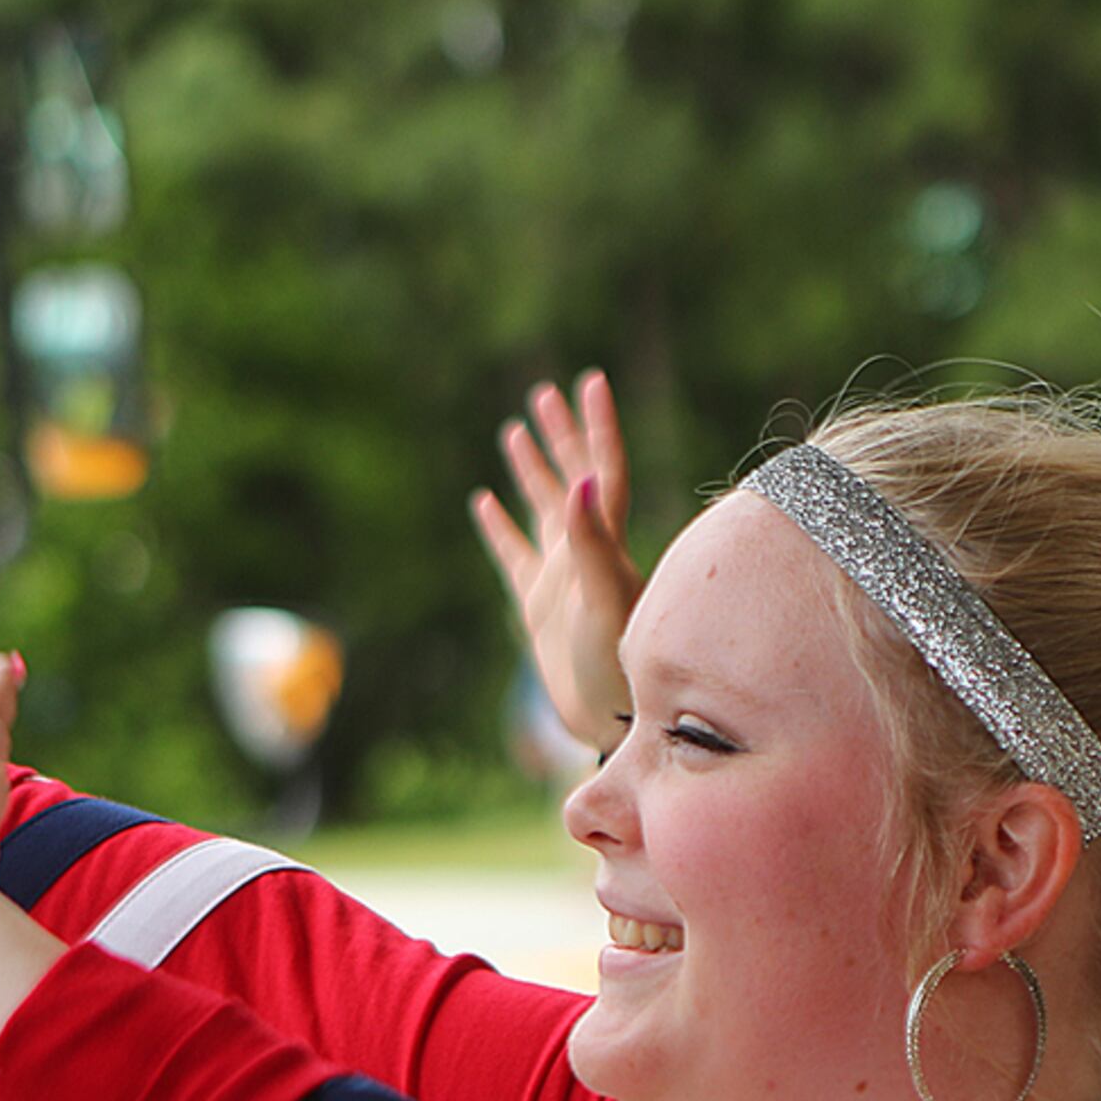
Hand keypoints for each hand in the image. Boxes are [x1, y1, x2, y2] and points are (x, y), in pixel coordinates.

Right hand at [469, 370, 640, 752]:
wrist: (610, 718)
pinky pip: (514, 553)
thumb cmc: (616, 664)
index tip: (591, 382)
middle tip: (544, 393)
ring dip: (532, 470)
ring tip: (516, 430)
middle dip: (560, 434)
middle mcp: (584, 550)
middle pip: (571, 477)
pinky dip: (499, 526)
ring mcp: (560, 575)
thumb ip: (592, 541)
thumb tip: (581, 481)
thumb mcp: (602, 599)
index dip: (596, 426)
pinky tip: (484, 501)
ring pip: (542, 508)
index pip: (602, 470)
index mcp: (603, 542)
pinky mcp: (539, 603)